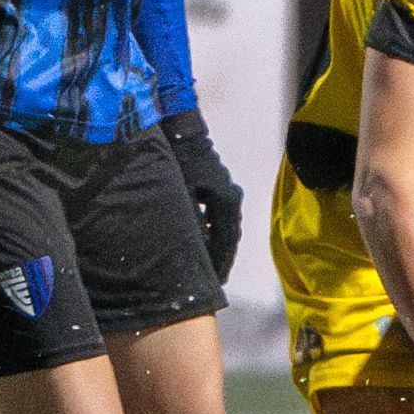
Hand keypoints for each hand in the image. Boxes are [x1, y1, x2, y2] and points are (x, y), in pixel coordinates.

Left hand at [161, 107, 242, 281]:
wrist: (181, 132)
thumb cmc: (181, 163)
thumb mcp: (183, 197)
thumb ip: (191, 224)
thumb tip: (191, 251)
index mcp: (226, 202)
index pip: (227, 240)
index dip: (221, 263)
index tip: (215, 281)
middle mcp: (231, 197)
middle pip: (228, 235)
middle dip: (220, 258)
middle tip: (213, 279)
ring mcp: (227, 191)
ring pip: (225, 226)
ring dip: (217, 244)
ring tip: (208, 264)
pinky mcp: (219, 186)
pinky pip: (219, 215)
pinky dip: (213, 230)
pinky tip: (202, 239)